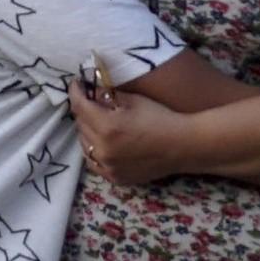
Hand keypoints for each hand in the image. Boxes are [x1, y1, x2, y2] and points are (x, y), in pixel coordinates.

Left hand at [68, 82, 188, 186]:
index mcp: (107, 127)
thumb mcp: (134, 100)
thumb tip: (91, 90)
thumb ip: (107, 95)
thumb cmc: (161, 118)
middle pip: (80, 124)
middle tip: (90, 100)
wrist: (183, 146)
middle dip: (83, 110)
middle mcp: (103, 149)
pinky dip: (93, 150)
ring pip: (84, 144)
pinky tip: (100, 142)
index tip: (76, 83)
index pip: (80, 106)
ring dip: (86, 130)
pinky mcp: (115, 177)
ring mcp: (108, 166)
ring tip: (96, 121)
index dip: (75, 92)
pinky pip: (93, 162)